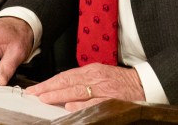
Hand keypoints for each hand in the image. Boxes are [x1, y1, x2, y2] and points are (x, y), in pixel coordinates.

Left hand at [26, 64, 143, 110]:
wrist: (144, 83)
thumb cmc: (121, 81)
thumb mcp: (100, 75)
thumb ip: (83, 81)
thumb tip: (63, 90)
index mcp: (91, 70)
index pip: (65, 76)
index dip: (49, 82)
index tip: (36, 89)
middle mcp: (95, 77)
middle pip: (67, 82)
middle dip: (48, 88)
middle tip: (33, 94)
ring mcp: (102, 88)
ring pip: (76, 90)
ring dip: (58, 95)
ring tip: (44, 98)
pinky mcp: (110, 99)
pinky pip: (93, 102)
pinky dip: (80, 104)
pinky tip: (69, 107)